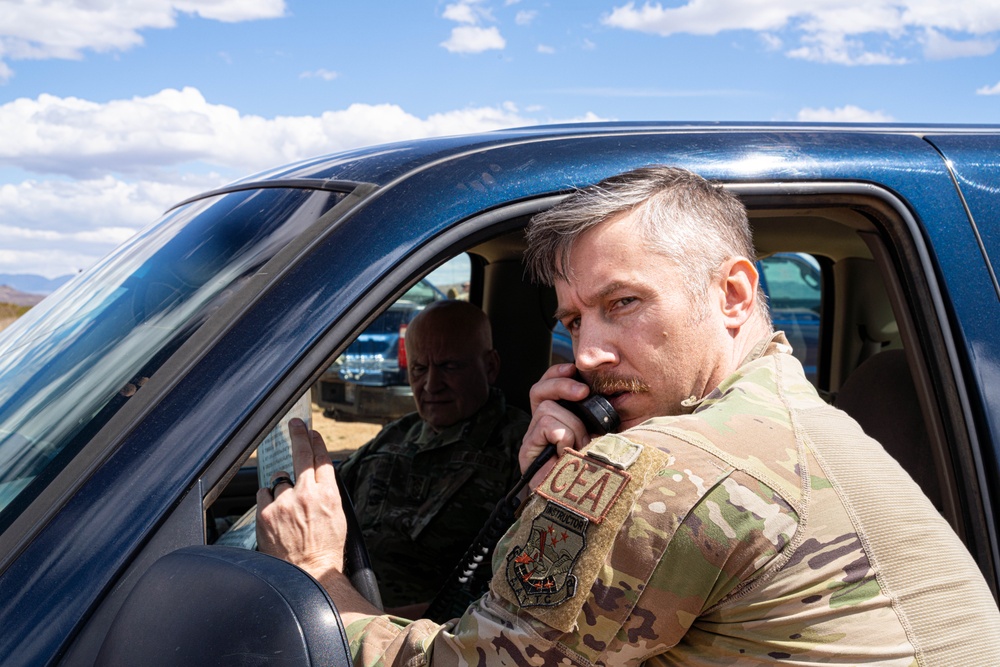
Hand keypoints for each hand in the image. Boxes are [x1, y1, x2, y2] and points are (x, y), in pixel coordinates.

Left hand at [256, 419, 346, 582]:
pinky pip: (264, 495)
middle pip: (301, 455)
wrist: (310, 575)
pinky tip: (275, 513)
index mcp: (329, 495)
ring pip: (279, 480)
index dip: (317, 442)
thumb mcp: (338, 518)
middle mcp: (306, 494)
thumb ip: (326, 495)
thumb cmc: (326, 551)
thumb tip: (317, 480)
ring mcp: (285, 503)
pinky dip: (268, 501)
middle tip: (295, 424)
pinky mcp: (266, 514)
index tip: (312, 432)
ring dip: (282, 489)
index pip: (322, 459)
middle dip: (299, 435)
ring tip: (288, 509)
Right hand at [520, 363, 592, 488]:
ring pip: (548, 408)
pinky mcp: (526, 451)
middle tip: (582, 393)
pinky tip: (567, 453)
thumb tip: (595, 391)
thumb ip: (593, 414)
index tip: (574, 368)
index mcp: (558, 419)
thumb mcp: (599, 434)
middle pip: (539, 390)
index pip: (547, 386)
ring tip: (578, 447)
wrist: (583, 504)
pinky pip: (548, 424)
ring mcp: (532, 439)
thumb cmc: (596, 469)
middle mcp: (540, 427)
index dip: (557, 373)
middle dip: (562, 385)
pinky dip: (563, 436)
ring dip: (571, 425)